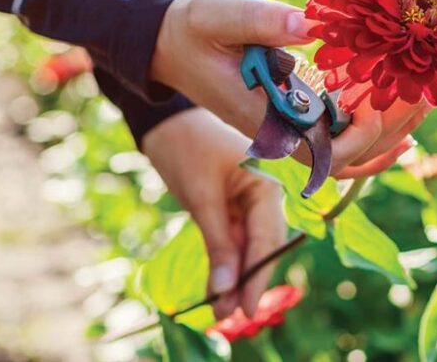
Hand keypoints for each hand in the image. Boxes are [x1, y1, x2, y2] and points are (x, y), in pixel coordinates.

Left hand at [142, 108, 285, 318]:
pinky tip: (218, 290)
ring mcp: (251, 202)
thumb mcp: (201, 197)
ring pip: (248, 248)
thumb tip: (225, 290)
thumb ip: (217, 244)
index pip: (268, 237)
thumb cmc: (187, 148)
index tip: (248, 307)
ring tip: (221, 310)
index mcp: (269, 183)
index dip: (259, 275)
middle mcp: (267, 194)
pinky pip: (234, 242)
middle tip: (232, 315)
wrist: (167, 121)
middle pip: (263, 246)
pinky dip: (226, 264)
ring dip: (235, 278)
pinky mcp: (235, 209)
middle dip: (247, 281)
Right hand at [150, 0, 426, 176]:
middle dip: (390, 130)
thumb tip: (310, 25)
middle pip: (346, 158)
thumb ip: (262, 20)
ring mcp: (287, 130)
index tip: (386, 97)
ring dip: (388, 135)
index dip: (362, 134)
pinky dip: (372, 143)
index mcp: (263, 116)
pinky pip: (337, 145)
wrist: (169, 44)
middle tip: (427, 93)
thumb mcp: (219, 16)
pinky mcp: (293, 118)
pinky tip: (404, 129)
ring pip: (348, 156)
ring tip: (426, 102)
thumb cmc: (192, 29)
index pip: (323, 149)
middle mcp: (279, 133)